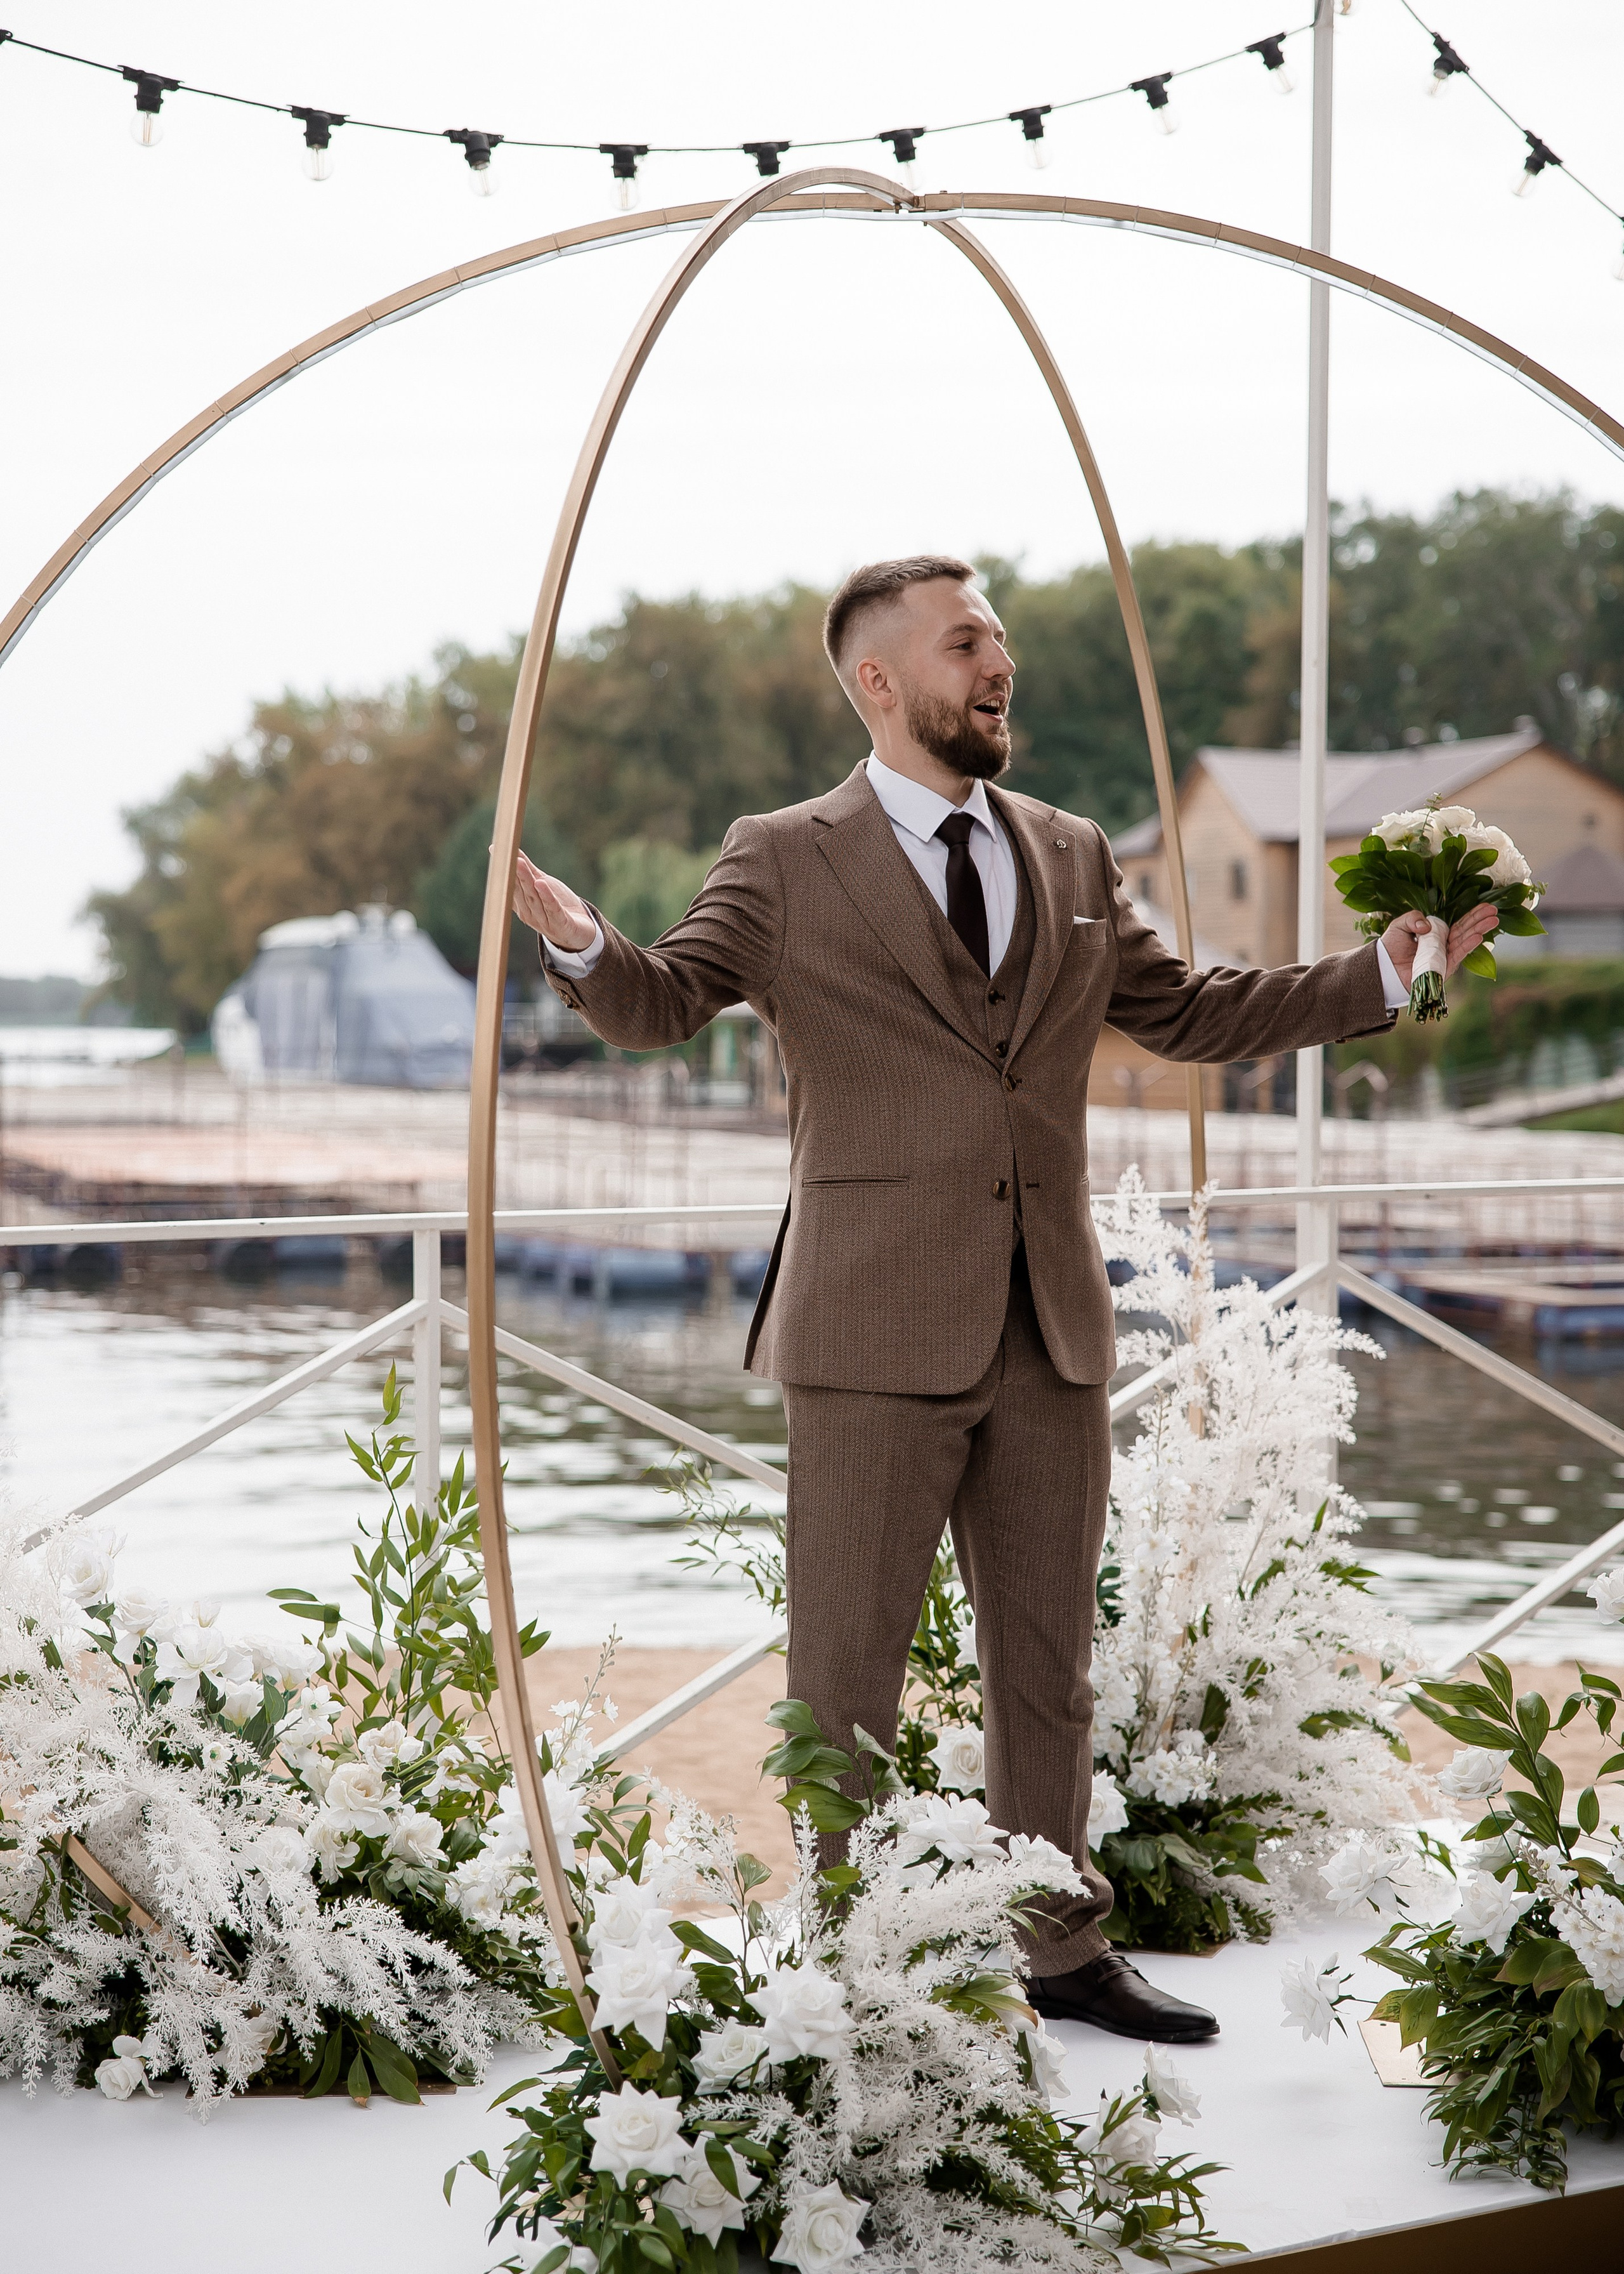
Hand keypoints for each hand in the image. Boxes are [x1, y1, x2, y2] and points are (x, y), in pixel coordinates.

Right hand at [510, 849, 596, 952]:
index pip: (512, 886)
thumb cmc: (558, 906)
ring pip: (534, 898)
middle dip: (514, 872)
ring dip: (526, 881)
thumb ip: (528, 869)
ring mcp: (545, 921)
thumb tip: (511, 850)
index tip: (497, 853)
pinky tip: (542, 884)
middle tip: (508, 856)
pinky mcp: (562, 925)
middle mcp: (530, 914)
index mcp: (522, 906)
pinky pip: (553, 910)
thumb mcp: (543, 884)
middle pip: (521, 891)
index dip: (504, 870)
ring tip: (521, 864)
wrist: (580, 932)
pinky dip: (547, 897)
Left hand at [1379, 904, 1499, 986]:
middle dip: (1480, 920)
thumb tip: (1427, 925)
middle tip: (1495, 911)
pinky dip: (1467, 946)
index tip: (1486, 906)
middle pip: (1465, 930)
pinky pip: (1457, 955)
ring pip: (1464, 941)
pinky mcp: (1443, 968)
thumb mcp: (1399, 925)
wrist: (1383, 969)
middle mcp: (1443, 945)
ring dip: (1479, 930)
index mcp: (1436, 934)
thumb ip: (1412, 918)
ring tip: (1493, 921)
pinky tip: (1479, 936)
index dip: (1472, 915)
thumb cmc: (1392, 948)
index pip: (1458, 923)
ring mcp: (1445, 957)